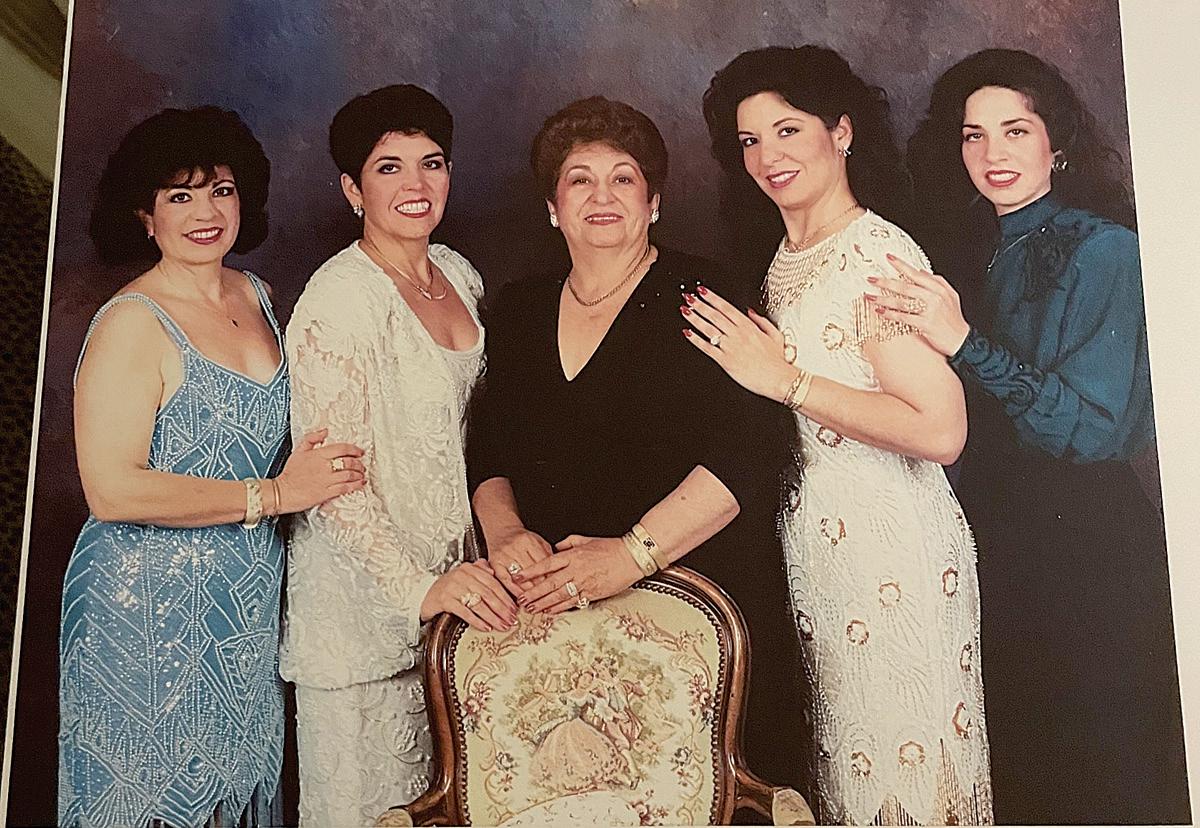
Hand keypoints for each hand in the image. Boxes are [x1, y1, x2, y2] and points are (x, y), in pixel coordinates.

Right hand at [274, 428, 365, 512]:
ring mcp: (326, 480)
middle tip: (361, 465)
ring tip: (362, 474)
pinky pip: (345, 488)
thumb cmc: (289, 472)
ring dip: (358, 474)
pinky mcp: (326, 493)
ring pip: (349, 475)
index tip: (360, 452)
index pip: (342, 448)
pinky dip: (355, 485)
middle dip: (358, 463)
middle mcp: (324, 466)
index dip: (354, 449)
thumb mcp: (298, 451)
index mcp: (318, 454)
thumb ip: (311, 438)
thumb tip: (325, 431)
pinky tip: (360, 484)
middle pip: (348, 462)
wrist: (281, 492)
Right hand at [420, 559, 518, 631]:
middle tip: (511, 620)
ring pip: (478, 604)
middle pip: (488, 594)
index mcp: (470, 568)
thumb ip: (480, 572)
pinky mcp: (445, 600)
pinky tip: (486, 627)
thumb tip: (494, 572)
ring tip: (502, 626)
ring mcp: (452, 587)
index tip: (514, 609)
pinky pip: (465, 612)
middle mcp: (462, 575)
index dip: (505, 597)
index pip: (493, 583)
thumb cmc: (449, 587)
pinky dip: (477, 621)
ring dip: (492, 617)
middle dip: (502, 609)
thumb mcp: (465, 576)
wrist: (424, 594)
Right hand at [484, 524, 553, 596]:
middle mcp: (515, 547)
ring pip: (519, 579)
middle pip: (532, 573)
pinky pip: (506, 581)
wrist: (502, 532)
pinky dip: (514, 591)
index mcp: (529, 541)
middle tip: (547, 600)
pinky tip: (521, 599)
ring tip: (535, 603)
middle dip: (540, 588)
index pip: (543, 564)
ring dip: (528, 593)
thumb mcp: (539, 542)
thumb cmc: (523, 540)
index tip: (556, 590)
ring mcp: (504, 556)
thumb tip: (557, 575)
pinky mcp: (495, 564)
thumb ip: (548, 556)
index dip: (551, 578)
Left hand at [514, 535, 642, 613]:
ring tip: (532, 608)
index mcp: (573, 555)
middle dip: (533, 592)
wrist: (631, 557)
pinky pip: (572, 602)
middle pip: (549, 583)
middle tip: (521, 599)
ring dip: (543, 603)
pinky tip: (550, 611)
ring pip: (559, 595)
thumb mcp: (586, 540)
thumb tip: (555, 548)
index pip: (546, 564)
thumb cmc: (611, 548)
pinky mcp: (592, 593)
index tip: (518, 577)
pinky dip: (560, 608)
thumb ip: (568, 544)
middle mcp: (576, 569)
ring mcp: (584, 583)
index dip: (530, 572)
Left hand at [681, 286, 796, 402]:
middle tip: (689, 297)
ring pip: (708, 329)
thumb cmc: (777, 361)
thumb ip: (761, 321)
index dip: (712, 298)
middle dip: (699, 305)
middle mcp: (738, 334)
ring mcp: (730, 347)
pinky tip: (688, 333)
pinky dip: (696, 340)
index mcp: (749, 327)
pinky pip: (707, 348)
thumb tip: (750, 311)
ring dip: (695, 318)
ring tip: (685, 310)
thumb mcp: (775, 335)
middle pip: (714, 315)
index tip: (702, 291)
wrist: (778, 379)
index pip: (726, 308)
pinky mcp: (725, 361)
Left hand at [865, 255, 970, 356]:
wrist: (961, 339)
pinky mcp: (925, 324)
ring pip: (902, 302)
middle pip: (905, 287)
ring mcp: (929, 311)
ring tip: (870, 297)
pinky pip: (904, 317)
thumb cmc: (954, 319)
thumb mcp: (950, 295)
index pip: (916, 274)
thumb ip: (937, 281)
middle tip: (871, 279)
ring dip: (883, 299)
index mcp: (938, 288)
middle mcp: (934, 297)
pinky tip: (880, 312)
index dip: (901, 265)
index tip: (888, 258)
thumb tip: (920, 271)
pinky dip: (890, 314)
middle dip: (886, 282)